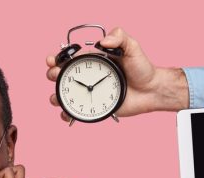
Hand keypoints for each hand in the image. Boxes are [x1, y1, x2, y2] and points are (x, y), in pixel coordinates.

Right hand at [46, 27, 187, 120]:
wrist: (151, 90)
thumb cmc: (142, 68)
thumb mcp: (132, 48)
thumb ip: (120, 37)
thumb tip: (103, 41)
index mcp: (92, 61)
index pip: (69, 59)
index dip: (56, 59)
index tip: (52, 60)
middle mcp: (87, 77)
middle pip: (61, 76)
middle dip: (53, 76)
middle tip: (56, 76)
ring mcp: (89, 93)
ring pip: (64, 95)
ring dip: (55, 97)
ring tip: (57, 98)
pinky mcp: (93, 107)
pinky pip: (75, 112)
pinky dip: (67, 115)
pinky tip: (67, 114)